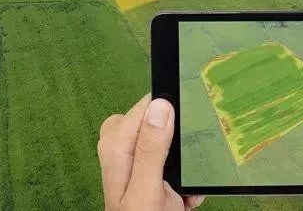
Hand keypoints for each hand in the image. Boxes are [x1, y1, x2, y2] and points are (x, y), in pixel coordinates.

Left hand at [98, 94, 204, 210]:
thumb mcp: (147, 191)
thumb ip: (152, 149)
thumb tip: (160, 105)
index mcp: (116, 142)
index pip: (149, 105)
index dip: (173, 118)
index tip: (186, 141)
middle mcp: (119, 143)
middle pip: (161, 121)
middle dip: (179, 144)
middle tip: (184, 176)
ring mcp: (129, 154)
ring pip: (169, 140)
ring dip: (182, 165)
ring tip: (182, 192)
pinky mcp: (141, 166)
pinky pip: (168, 156)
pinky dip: (179, 177)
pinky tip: (180, 198)